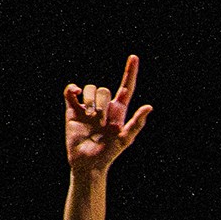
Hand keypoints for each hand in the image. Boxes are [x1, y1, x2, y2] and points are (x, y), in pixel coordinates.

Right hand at [63, 54, 151, 175]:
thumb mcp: (125, 139)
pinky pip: (71, 91)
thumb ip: (137, 123)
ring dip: (90, 100)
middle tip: (100, 121)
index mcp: (119, 110)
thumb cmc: (109, 153)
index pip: (126, 86)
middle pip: (103, 89)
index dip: (130, 72)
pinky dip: (72, 89)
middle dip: (101, 102)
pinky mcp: (73, 109)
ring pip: (89, 88)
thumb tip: (149, 106)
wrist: (88, 162)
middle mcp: (104, 106)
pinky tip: (75, 95)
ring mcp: (88, 106)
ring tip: (90, 117)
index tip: (134, 57)